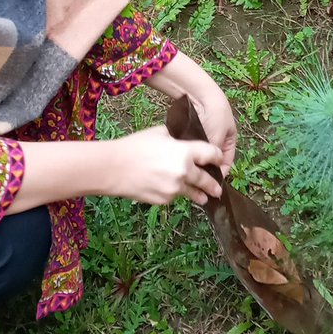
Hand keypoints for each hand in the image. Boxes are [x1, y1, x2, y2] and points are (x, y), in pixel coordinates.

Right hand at [107, 126, 223, 205]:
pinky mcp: (164, 200)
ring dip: (200, 194)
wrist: (113, 169)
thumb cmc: (135, 146)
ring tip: (205, 197)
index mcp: (185, 151)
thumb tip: (186, 140)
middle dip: (214, 184)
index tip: (219, 160)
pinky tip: (174, 190)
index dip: (217, 157)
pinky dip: (177, 194)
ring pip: (193, 192)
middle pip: (207, 179)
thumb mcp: (160, 133)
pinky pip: (176, 197)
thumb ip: (178, 137)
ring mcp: (174, 188)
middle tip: (218, 187)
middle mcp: (184, 171)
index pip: (212, 155)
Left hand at [191, 81, 236, 175]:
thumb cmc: (215, 116)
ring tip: (188, 168)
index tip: (210, 183)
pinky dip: (189, 150)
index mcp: (230, 139)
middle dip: (206, 167)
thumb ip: (213, 156)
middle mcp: (219, 137)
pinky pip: (192, 144)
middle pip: (213, 159)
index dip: (219, 173)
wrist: (201, 94)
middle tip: (197, 178)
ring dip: (197, 159)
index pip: (226, 162)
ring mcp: (206, 133)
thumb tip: (207, 173)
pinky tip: (183, 156)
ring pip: (202, 153)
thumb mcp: (217, 138)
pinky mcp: (194, 129)